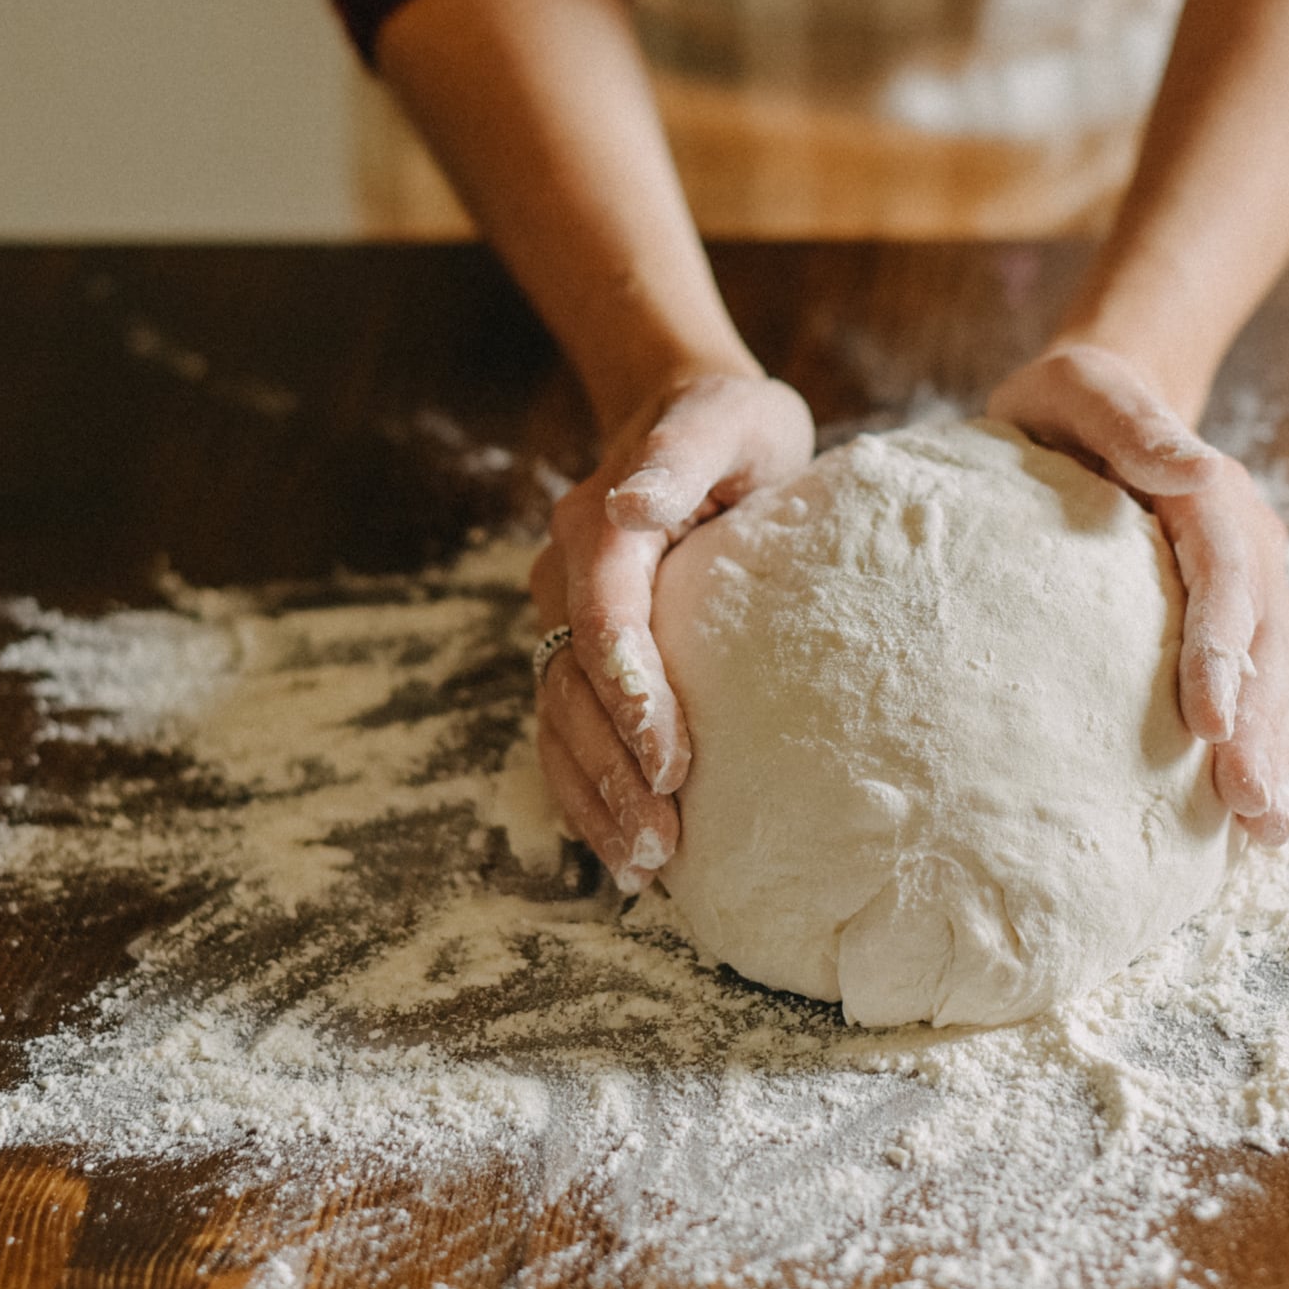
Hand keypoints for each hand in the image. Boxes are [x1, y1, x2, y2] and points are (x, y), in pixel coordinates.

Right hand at [531, 371, 814, 889]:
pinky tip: (624, 855)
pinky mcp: (580, 655)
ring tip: (646, 867)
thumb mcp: (722, 420)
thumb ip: (681, 456)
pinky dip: (588, 795)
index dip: (630, 692)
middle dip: (613, 769)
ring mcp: (563, 619)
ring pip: (559, 722)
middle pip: (571, 686)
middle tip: (665, 841)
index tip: (672, 759)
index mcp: (600, 525)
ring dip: (595, 798)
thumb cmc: (728, 427)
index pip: (603, 617)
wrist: (689, 422)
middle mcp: (565, 577)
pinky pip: (567, 732)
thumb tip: (631, 502)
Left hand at [988, 344, 1288, 844]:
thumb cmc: (1072, 403)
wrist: (1096, 406)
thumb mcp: (1083, 389)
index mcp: (1213, 496)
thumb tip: (1195, 467)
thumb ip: (1133, 424)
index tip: (1210, 719)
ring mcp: (1246, 589)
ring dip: (1275, 752)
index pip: (1227, 574)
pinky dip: (1262, 749)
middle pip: (1267, 642)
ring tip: (1267, 831)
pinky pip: (1257, 689)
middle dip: (1262, 728)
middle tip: (1250, 807)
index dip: (1223, 648)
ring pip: (1276, 677)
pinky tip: (1251, 819)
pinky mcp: (1227, 624)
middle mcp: (1245, 547)